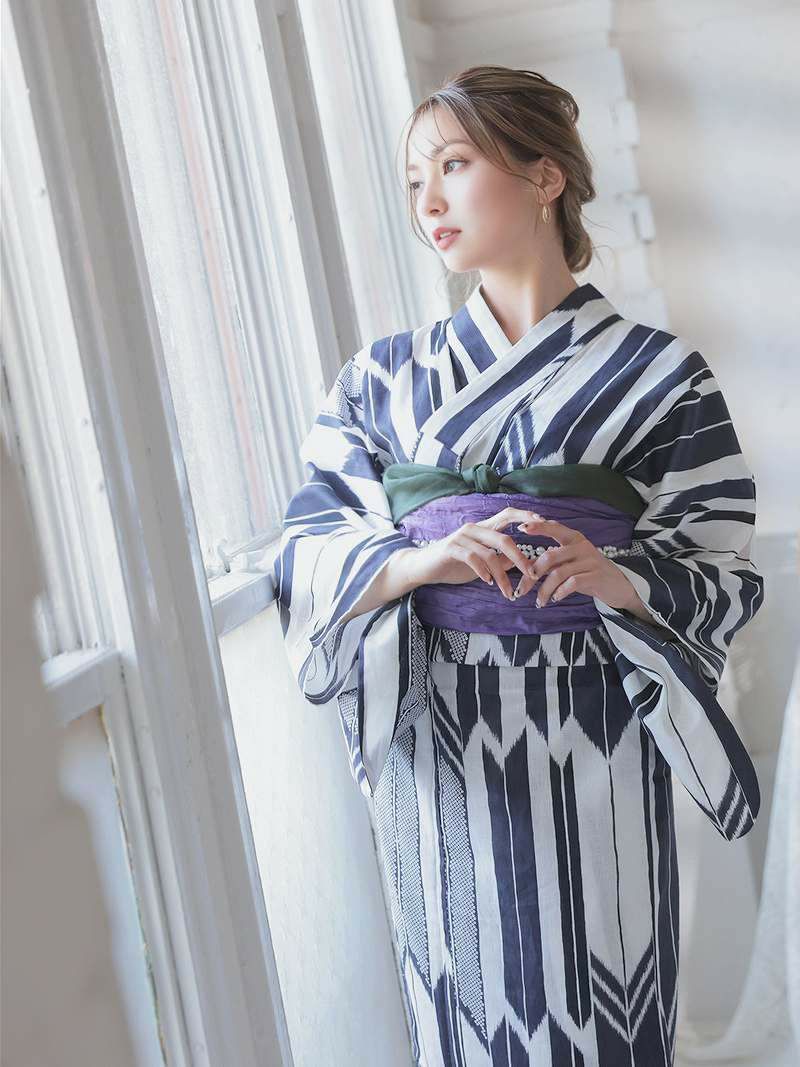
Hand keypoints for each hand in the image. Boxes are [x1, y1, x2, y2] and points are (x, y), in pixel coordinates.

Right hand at [406, 507, 542, 599]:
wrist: (423, 567)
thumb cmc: (453, 564)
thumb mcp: (481, 563)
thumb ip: (499, 560)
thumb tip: (521, 563)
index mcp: (483, 529)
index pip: (507, 515)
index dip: (525, 516)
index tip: (543, 522)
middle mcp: (474, 528)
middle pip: (504, 538)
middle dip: (520, 558)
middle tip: (531, 575)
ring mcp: (461, 537)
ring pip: (489, 553)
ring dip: (501, 575)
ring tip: (507, 591)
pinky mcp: (451, 548)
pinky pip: (473, 557)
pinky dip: (483, 571)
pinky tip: (488, 582)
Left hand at [512, 516, 642, 610]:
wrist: (618, 585)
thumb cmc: (587, 572)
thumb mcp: (570, 562)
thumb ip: (552, 561)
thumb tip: (524, 568)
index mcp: (574, 538)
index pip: (554, 528)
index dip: (538, 527)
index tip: (521, 528)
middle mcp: (581, 546)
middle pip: (550, 556)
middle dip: (532, 575)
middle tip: (521, 590)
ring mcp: (590, 560)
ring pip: (558, 574)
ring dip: (544, 590)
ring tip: (540, 602)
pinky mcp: (595, 576)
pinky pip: (572, 583)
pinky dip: (559, 592)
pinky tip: (554, 599)